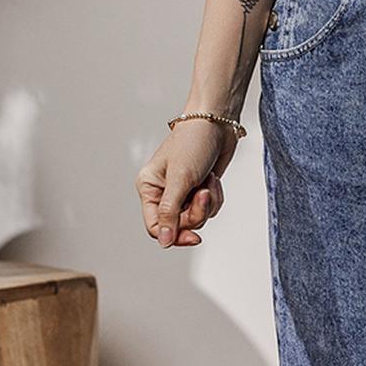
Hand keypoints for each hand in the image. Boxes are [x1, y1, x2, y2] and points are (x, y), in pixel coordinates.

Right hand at [136, 119, 237, 248]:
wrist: (217, 124)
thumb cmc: (193, 143)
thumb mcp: (180, 179)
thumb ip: (170, 212)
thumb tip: (163, 241)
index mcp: (149, 188)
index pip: (155, 226)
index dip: (174, 235)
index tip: (194, 237)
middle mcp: (163, 193)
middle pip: (180, 225)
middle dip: (197, 211)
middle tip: (203, 192)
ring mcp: (183, 192)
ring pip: (197, 218)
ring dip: (209, 202)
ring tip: (208, 179)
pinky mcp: (200, 190)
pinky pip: (210, 209)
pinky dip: (216, 196)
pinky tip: (213, 178)